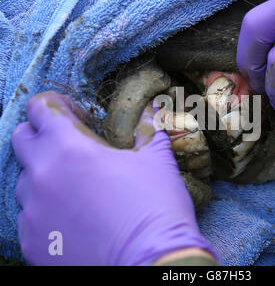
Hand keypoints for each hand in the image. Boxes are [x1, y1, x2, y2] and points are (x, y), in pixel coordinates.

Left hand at [12, 91, 216, 264]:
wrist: (151, 263)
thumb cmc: (156, 206)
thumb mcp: (157, 158)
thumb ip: (146, 126)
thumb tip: (149, 108)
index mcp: (69, 147)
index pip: (40, 108)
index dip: (57, 105)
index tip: (76, 115)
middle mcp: (41, 175)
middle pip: (23, 140)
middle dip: (44, 136)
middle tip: (74, 147)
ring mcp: (33, 211)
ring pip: (26, 181)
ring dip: (47, 176)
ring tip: (79, 188)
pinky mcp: (33, 242)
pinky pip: (31, 216)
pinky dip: (48, 210)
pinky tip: (76, 218)